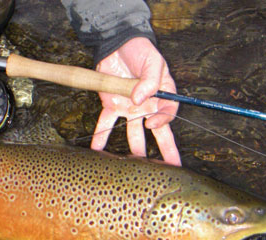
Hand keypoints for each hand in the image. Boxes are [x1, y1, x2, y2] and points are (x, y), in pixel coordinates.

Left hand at [91, 37, 180, 165]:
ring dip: (132, 150)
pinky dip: (100, 137)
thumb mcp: (153, 62)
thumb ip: (149, 81)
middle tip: (169, 168)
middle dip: (164, 151)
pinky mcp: (111, 106)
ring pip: (133, 134)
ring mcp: (129, 109)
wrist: (117, 45)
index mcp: (162, 96)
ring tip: (132, 168)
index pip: (168, 114)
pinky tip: (96, 151)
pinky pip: (106, 124)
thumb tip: (139, 100)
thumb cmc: (141, 51)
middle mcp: (147, 106)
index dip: (163, 121)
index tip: (153, 123)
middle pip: (157, 132)